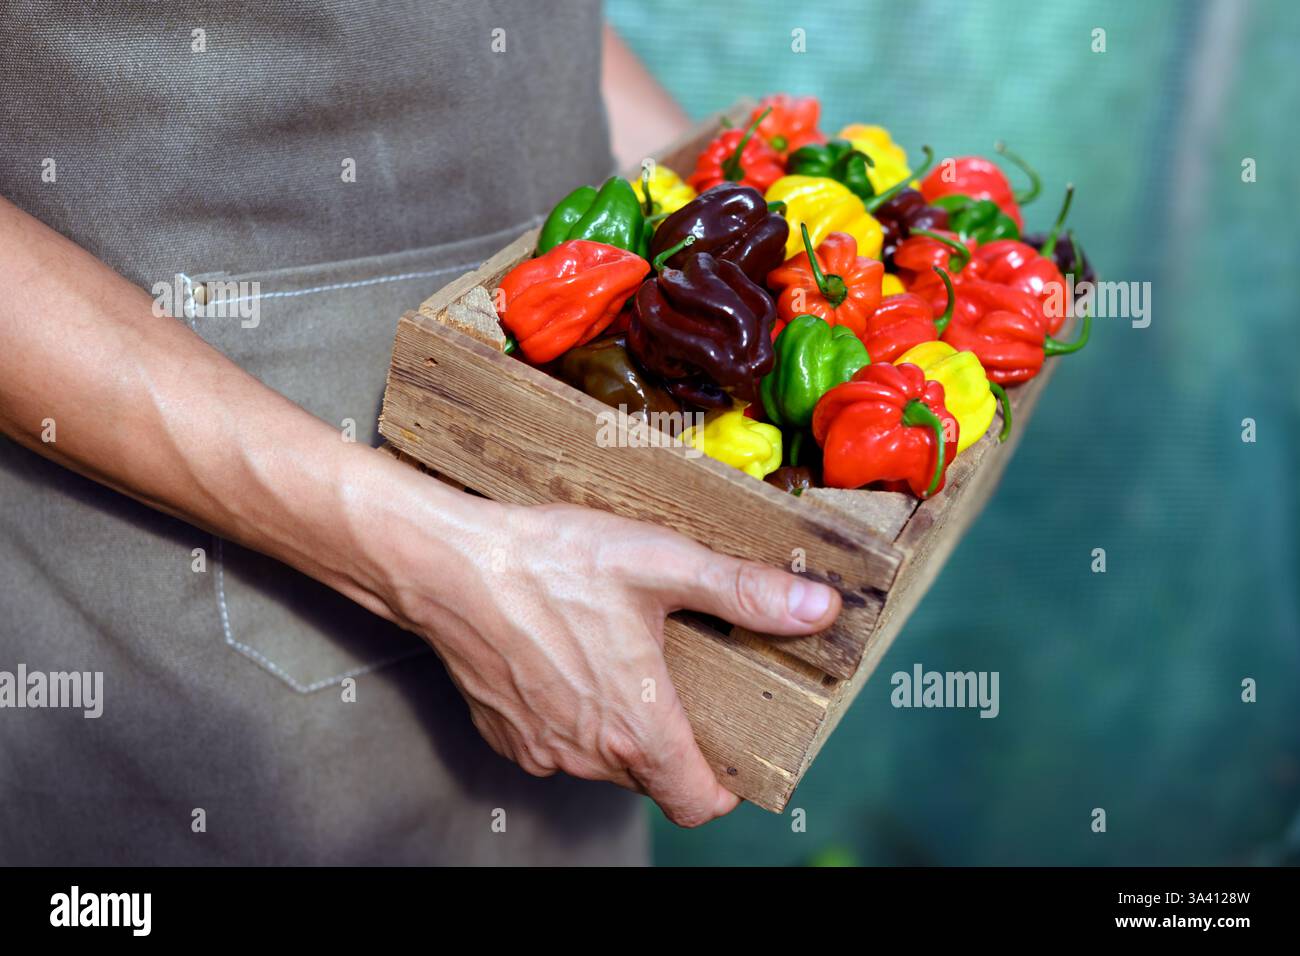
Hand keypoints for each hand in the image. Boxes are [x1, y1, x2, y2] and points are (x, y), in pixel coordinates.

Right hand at [372, 496, 840, 826]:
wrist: (445, 564)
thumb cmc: (547, 563)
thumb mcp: (660, 564)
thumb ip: (742, 591)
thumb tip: (817, 608)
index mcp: (635, 725)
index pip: (696, 803)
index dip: (722, 785)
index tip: (731, 752)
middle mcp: (587, 754)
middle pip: (651, 775)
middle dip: (672, 737)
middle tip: (677, 676)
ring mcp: (541, 749)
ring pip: (602, 759)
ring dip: (619, 724)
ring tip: (619, 657)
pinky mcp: (505, 735)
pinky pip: (557, 742)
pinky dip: (573, 715)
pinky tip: (568, 657)